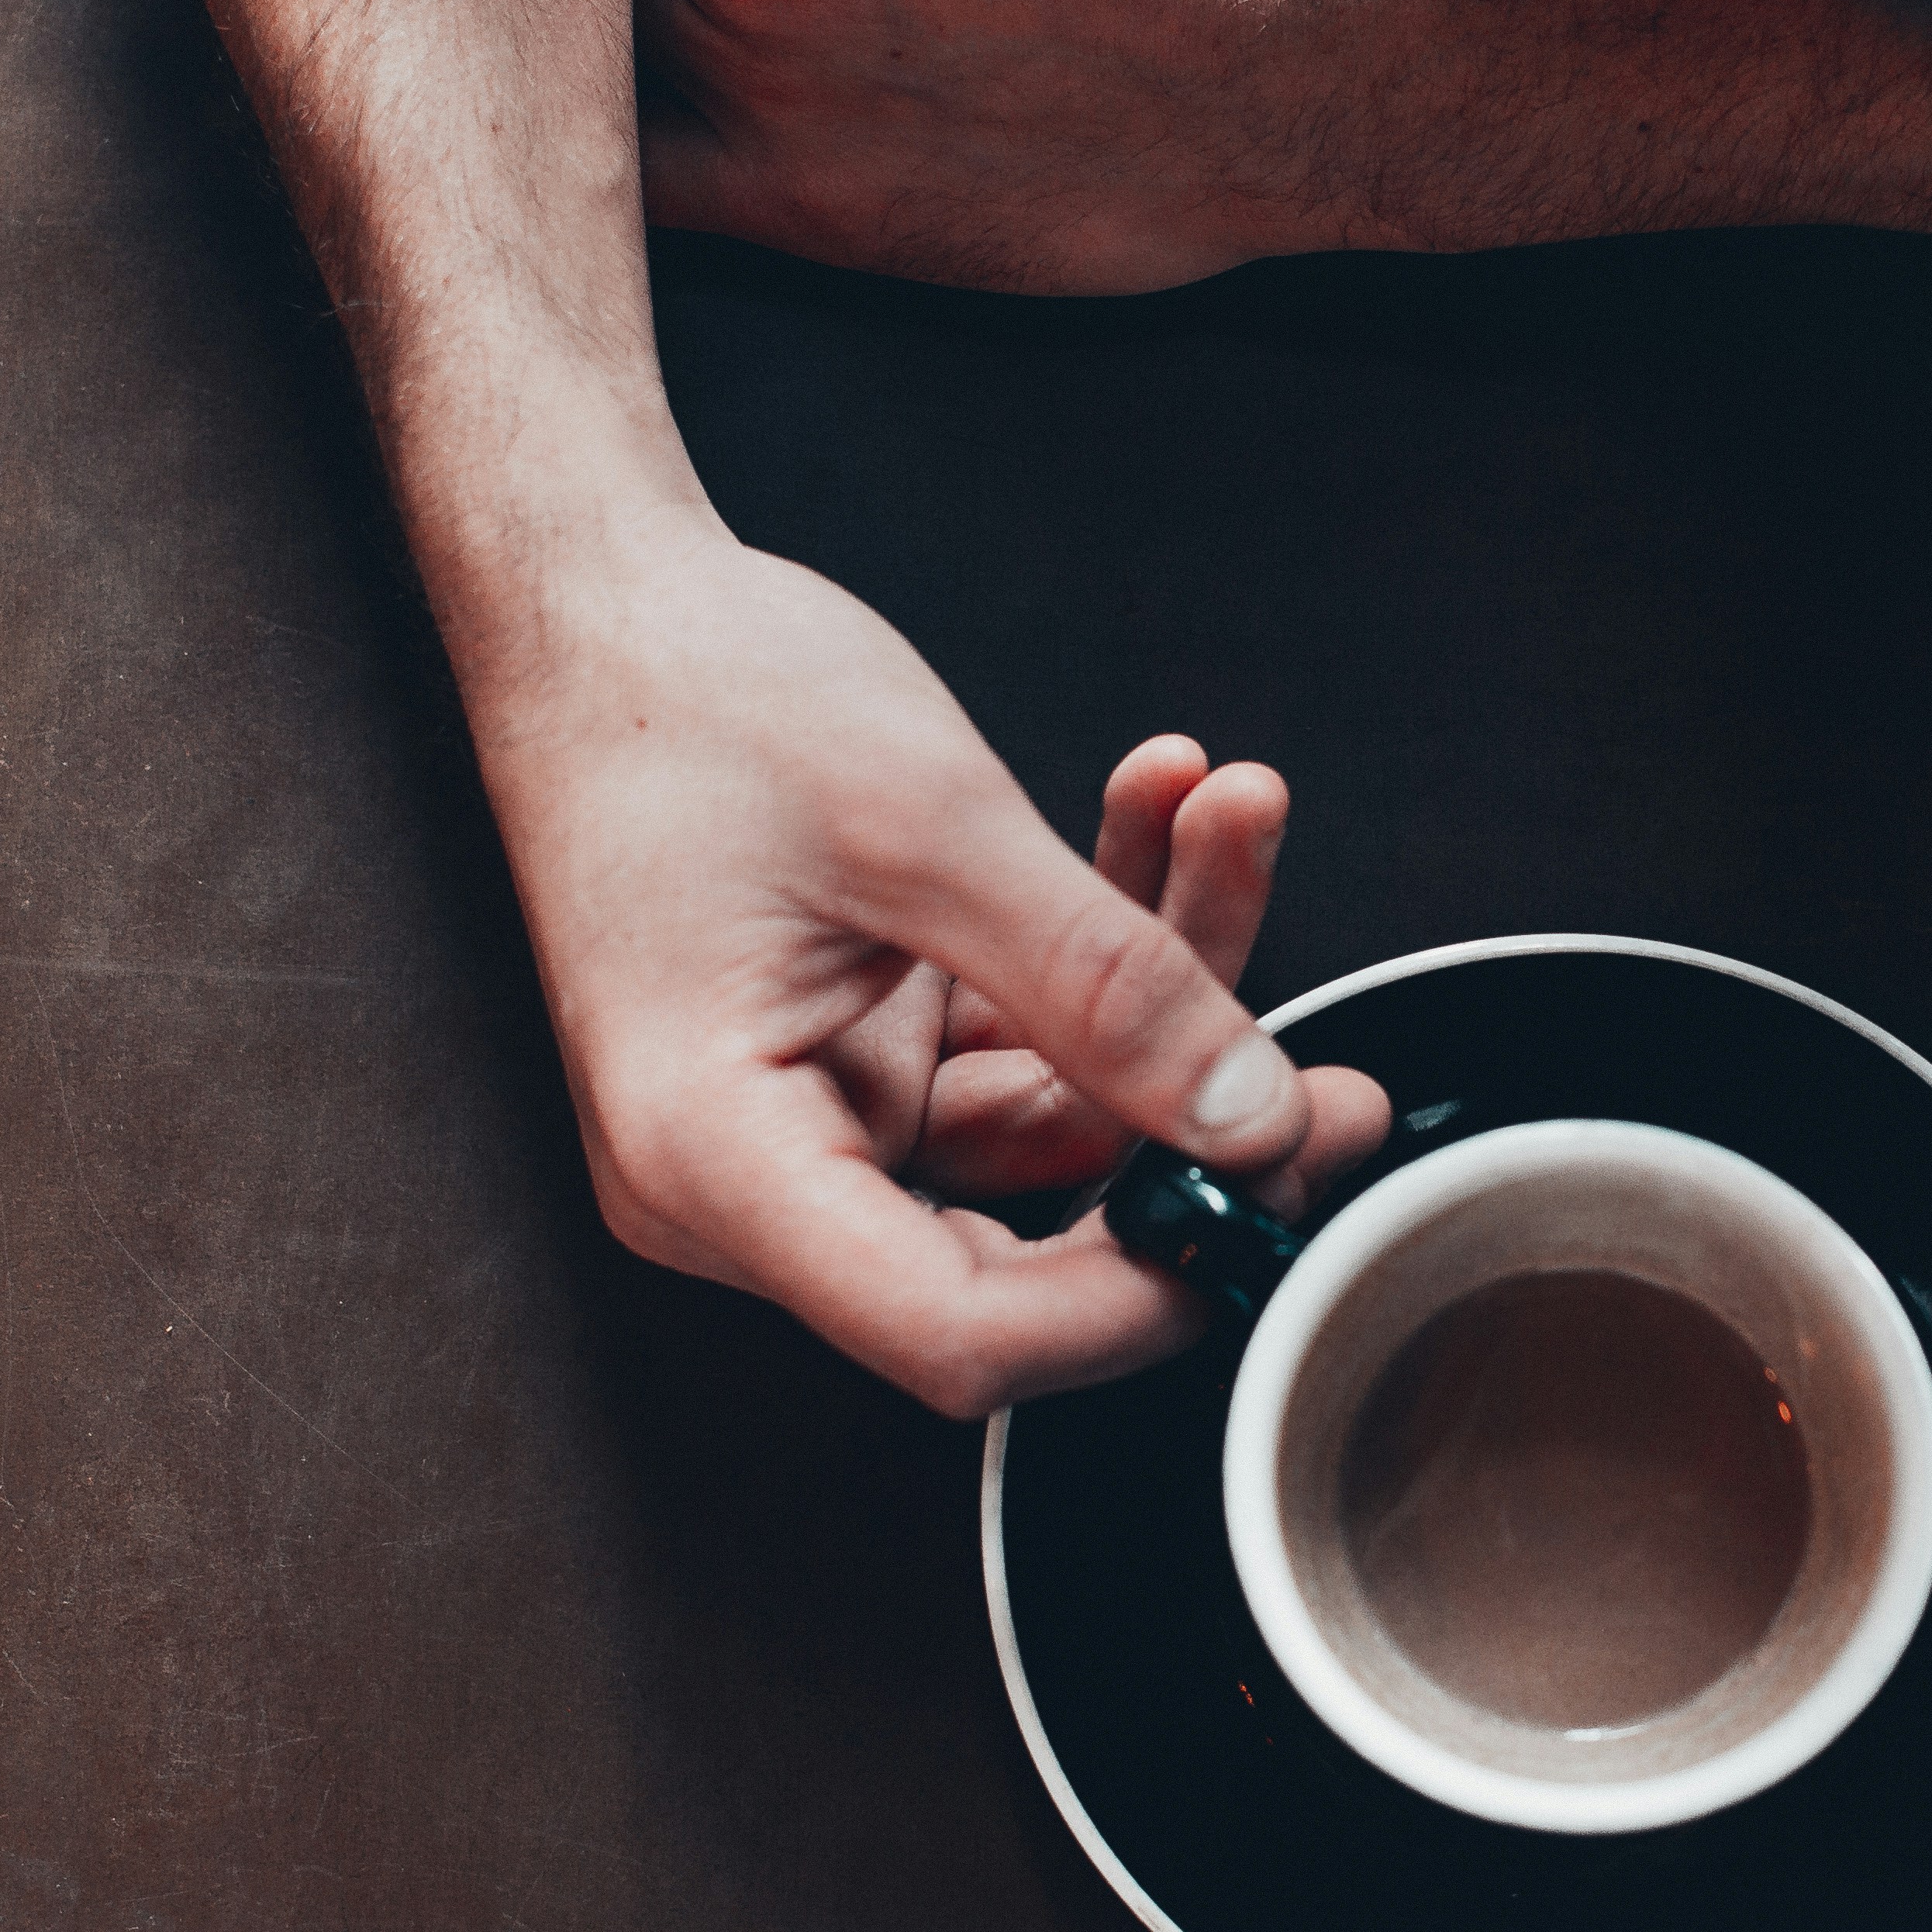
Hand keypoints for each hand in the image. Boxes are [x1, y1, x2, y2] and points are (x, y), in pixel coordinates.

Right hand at [471, 497, 1387, 1410]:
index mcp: (717, 1157)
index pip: (955, 1331)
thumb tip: (1252, 1118)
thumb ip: (1104, 986)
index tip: (1264, 1222)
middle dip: (1191, 1126)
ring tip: (1230, 815)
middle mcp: (759, 1168)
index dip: (1126, 1305)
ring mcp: (818, 1104)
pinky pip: (1025, 1031)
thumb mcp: (929, 829)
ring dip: (1164, 969)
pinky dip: (1103, 933)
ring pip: (1055, 1104)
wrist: (601, 600)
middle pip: (1028, 1223)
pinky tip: (1161, 810)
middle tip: (1331, 1073)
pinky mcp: (864, 1042)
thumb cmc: (685, 698)